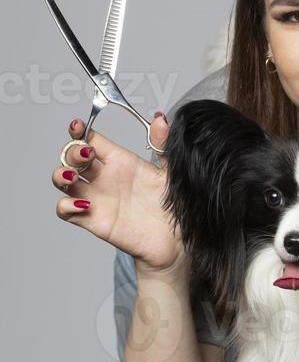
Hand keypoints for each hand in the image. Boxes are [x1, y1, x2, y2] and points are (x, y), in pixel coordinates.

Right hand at [51, 114, 185, 274]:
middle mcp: (104, 177)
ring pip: (63, 180)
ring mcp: (96, 197)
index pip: (92, 139)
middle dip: (71, 151)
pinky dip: (66, 205)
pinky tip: (82, 203)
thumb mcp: (171, 173)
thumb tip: (160, 119)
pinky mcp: (92, 219)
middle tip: (85, 155)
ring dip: (60, 174)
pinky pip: (66, 210)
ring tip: (71, 176)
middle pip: (72, 157)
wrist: (176, 242)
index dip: (80, 131)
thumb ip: (163, 146)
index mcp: (121, 161)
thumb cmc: (174, 207)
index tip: (78, 125)